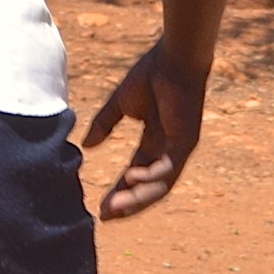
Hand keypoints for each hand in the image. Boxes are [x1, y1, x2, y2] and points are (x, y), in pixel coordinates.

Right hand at [80, 38, 206, 219]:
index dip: (120, 191)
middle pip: (148, 187)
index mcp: (155, 141)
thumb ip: (104, 124)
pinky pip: (169, 166)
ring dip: (138, 197)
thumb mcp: (119, 104)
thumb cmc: (151, 74)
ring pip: (160, 184)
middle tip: (106, 216)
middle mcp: (169, 149)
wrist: (173, 57)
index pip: (137, 173)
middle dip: (128, 203)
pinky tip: (132, 179)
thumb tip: (87, 146)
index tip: (101, 207)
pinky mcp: (186, 140)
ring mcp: (180, 147)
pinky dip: (151, 175)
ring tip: (115, 208)